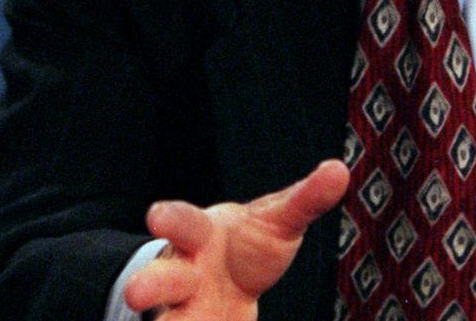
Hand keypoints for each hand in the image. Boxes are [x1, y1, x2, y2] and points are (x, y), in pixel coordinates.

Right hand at [125, 159, 349, 319]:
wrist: (231, 279)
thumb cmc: (249, 241)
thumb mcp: (278, 220)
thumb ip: (305, 199)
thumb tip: (340, 170)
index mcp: (200, 234)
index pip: (183, 221)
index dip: (170, 218)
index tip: (157, 216)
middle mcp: (182, 272)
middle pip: (161, 278)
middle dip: (149, 285)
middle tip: (135, 294)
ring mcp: (182, 308)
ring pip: (164, 318)